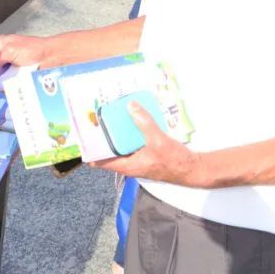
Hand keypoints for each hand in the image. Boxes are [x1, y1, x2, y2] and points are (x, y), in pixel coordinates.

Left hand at [92, 102, 206, 186]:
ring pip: (120, 147)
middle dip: (102, 137)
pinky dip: (128, 134)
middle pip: (108, 152)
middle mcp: (129, 164)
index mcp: (127, 166)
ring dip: (115, 134)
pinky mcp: (145, 155)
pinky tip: (131, 120)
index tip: (81, 136)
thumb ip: (144, 123)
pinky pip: (131, 144)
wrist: (193, 169)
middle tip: (95, 119)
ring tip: (110, 116)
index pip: (100, 162)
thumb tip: (131, 106)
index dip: (89, 151)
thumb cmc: (174, 161)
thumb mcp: (158, 141)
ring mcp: (137, 160)